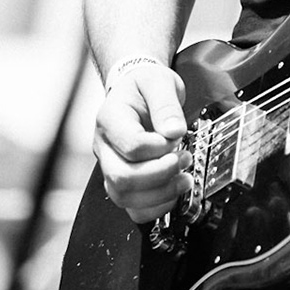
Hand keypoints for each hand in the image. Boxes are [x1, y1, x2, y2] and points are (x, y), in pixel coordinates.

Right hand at [93, 62, 188, 223]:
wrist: (137, 91)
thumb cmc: (145, 86)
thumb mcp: (160, 82)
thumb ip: (166, 104)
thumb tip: (174, 131)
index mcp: (110, 119)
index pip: (131, 145)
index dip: (159, 148)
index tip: (176, 137)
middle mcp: (105, 147)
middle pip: (122, 177)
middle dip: (160, 174)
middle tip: (183, 160)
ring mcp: (110, 166)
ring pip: (124, 197)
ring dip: (160, 193)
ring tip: (185, 178)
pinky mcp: (122, 181)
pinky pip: (132, 207)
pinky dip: (155, 207)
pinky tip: (174, 193)